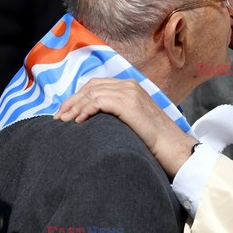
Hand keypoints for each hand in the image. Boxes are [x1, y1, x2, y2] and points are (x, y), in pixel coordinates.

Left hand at [54, 78, 194, 177]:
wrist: (173, 147)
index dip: (78, 97)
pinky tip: (79, 122)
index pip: (97, 85)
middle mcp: (130, 85)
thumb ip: (118, 113)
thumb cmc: (154, 140)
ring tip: (64, 121)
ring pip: (92, 93)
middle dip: (72, 101)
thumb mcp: (134, 120)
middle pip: (91, 86)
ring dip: (74, 107)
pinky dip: (85, 110)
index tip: (66, 112)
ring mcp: (130, 93)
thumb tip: (92, 118)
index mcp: (131, 87)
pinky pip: (99, 101)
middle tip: (59, 118)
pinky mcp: (129, 104)